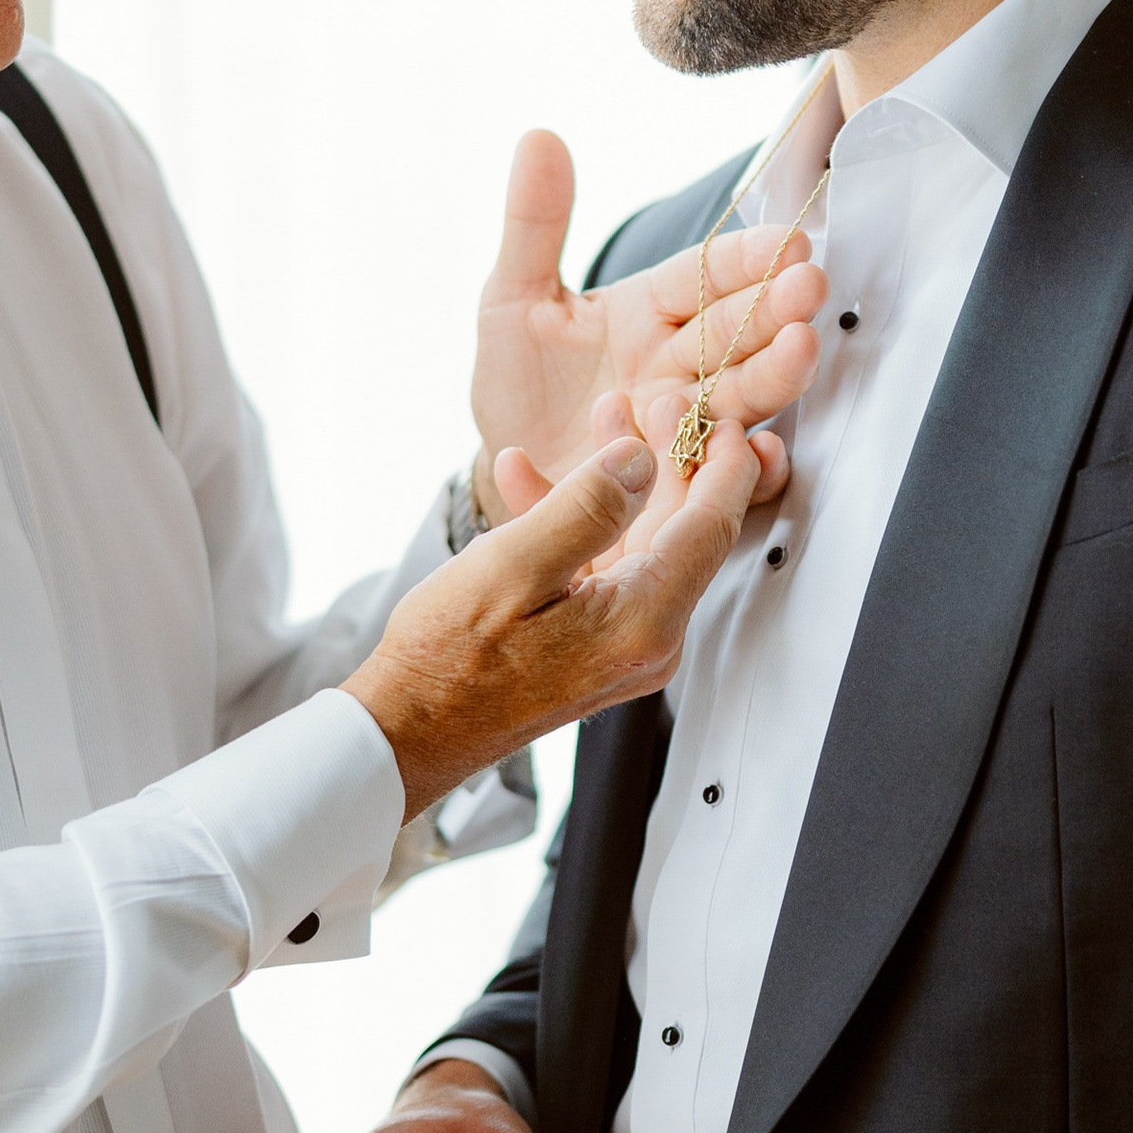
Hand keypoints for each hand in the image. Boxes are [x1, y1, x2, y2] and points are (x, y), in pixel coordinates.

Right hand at [345, 423, 760, 819]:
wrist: (409, 729)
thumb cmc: (448, 662)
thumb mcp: (513, 566)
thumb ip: (587, 506)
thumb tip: (642, 459)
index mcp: (642, 621)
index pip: (714, 526)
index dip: (723, 461)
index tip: (721, 414)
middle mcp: (649, 640)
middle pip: (684, 530)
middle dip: (667, 457)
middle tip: (647, 403)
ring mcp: (626, 646)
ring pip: (643, 541)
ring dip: (618, 481)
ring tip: (598, 421)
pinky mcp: (597, 645)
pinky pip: (605, 568)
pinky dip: (579, 523)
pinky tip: (533, 481)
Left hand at [468, 130, 821, 524]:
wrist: (508, 466)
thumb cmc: (518, 380)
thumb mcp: (513, 300)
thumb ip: (534, 225)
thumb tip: (539, 137)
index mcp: (648, 309)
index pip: (704, 275)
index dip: (744, 259)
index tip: (788, 239)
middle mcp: (679, 362)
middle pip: (735, 331)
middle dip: (775, 308)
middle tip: (810, 286)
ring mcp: (686, 422)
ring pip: (742, 394)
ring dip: (775, 373)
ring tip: (803, 350)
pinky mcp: (683, 480)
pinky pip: (724, 473)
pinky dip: (751, 468)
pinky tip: (766, 453)